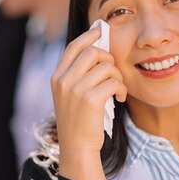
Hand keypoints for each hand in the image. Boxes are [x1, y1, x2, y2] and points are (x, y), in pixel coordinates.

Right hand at [51, 27, 126, 153]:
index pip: (73, 47)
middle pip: (92, 52)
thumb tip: (96, 50)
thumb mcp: (69, 95)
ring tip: (117, 89)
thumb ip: (77, 75)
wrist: (77, 148)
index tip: (100, 31)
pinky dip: (121, 88)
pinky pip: (114, 82)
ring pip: (106, 66)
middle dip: (109, 59)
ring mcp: (75, 90)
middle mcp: (64, 81)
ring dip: (118, 76)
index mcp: (57, 77)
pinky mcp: (90, 100)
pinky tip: (120, 98)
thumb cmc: (78, 121)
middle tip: (113, 74)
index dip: (88, 36)